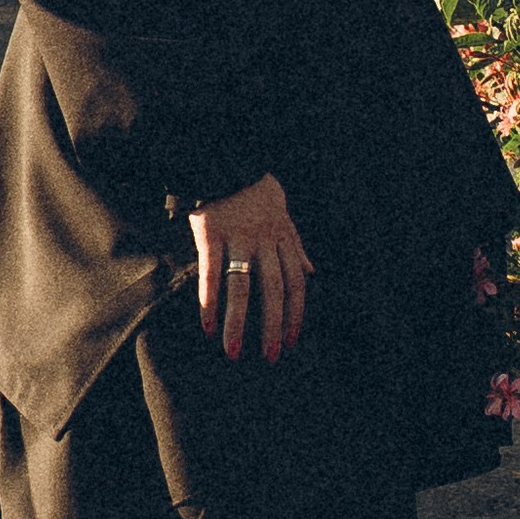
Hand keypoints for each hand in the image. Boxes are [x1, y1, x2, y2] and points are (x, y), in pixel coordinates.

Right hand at [189, 173, 312, 359]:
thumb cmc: (258, 194)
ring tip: (234, 352)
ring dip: (238, 323)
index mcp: (283, 240)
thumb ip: (296, 246)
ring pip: (241, 287)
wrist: (227, 161)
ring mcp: (238, 238)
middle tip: (269, 356)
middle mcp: (264, 242)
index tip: (290, 341)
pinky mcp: (210, 234)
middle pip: (272, 291)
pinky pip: (211, 273)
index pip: (295, 284)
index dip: (294, 314)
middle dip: (272, 326)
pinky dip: (209, 301)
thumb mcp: (284, 217)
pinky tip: (208, 326)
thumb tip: (311, 271)